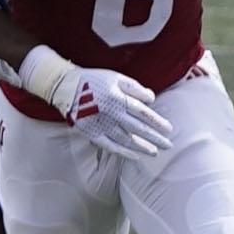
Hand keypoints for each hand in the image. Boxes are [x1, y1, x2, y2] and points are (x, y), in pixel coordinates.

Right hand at [55, 67, 172, 159]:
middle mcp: (110, 113)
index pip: (143, 113)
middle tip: (168, 146)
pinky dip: (122, 152)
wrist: (64, 86)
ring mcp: (99, 124)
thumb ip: (135, 88)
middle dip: (155, 139)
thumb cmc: (94, 80)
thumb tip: (151, 99)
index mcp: (117, 98)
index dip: (157, 123)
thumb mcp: (116, 78)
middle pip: (137, 129)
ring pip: (125, 139)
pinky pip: (108, 145)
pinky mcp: (89, 132)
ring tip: (155, 153)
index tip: (169, 130)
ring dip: (141, 147)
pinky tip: (135, 156)